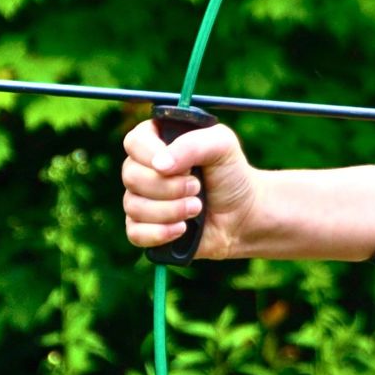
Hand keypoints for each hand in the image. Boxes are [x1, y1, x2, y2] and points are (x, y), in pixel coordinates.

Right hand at [121, 116, 257, 258]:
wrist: (243, 213)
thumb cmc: (231, 174)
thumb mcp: (222, 146)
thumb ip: (192, 144)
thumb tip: (159, 165)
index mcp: (156, 141)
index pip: (134, 143)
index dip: (153, 155)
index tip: (184, 166)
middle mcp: (143, 169)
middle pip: (130, 176)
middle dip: (169, 186)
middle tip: (198, 187)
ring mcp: (141, 199)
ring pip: (133, 206)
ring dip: (171, 210)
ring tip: (197, 207)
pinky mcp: (145, 228)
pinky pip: (134, 233)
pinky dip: (160, 233)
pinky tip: (183, 228)